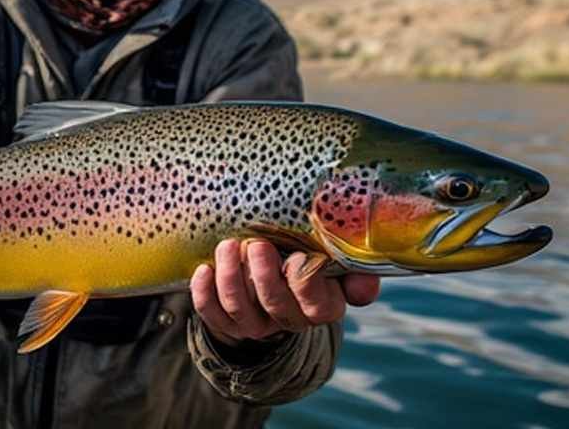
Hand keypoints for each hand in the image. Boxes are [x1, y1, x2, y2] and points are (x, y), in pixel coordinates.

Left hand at [190, 239, 379, 346]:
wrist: (273, 286)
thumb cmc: (307, 261)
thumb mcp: (335, 263)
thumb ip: (352, 269)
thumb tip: (364, 283)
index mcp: (321, 305)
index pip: (317, 303)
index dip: (303, 280)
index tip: (294, 255)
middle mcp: (289, 319)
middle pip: (274, 303)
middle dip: (263, 273)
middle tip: (256, 245)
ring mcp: (255, 324)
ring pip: (239, 307)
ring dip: (231, 275)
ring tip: (228, 246)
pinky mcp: (226, 323)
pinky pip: (211, 313)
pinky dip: (204, 291)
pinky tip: (204, 268)